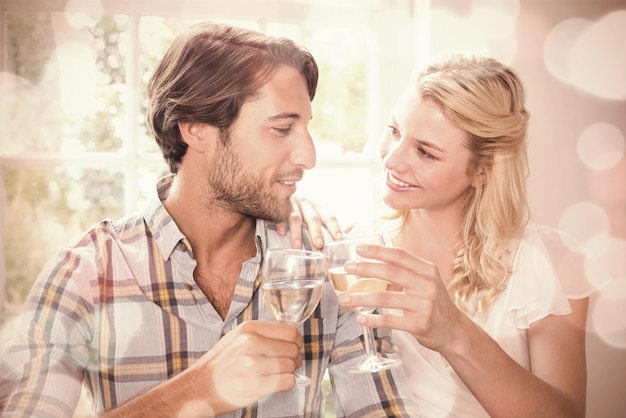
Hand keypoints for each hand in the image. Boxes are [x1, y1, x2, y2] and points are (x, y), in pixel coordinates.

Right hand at [189, 321, 303, 413]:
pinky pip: (287, 381)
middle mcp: (250, 343)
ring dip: (288, 373)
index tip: (294, 348)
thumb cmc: (220, 364)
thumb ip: (262, 334)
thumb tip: (290, 337)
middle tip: (285, 365)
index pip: (289, 331)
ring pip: (290, 366)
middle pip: (292, 349)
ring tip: (274, 375)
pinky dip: (286, 384)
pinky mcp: (254, 384)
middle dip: (293, 359)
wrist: (199, 388)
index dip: (296, 342)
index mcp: (249, 329)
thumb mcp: (237, 338)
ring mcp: (252, 364)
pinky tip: (275, 384)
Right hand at [276, 195, 343, 249]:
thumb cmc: (300, 210)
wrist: (280, 192)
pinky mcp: (279, 206)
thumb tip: (345, 235)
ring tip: (298, 246)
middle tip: (319, 245)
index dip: (335, 228)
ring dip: (297, 233)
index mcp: (318, 208)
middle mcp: (307, 205)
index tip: (339, 239)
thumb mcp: (313, 214)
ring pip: (296, 218)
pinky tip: (281, 232)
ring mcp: (293, 205)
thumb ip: (326, 225)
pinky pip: (280, 215)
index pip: (329, 218)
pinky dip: (281, 223)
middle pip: (313, 219)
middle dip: (316, 232)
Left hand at [338, 244, 463, 351]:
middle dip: (365, 269)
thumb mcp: (426, 282)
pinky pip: (390, 320)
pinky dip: (372, 320)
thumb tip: (373, 261)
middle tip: (347, 268)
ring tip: (344, 299)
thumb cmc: (434, 303)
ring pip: (385, 298)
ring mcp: (424, 305)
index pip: (399, 256)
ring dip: (361, 298)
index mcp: (427, 270)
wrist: (454, 330)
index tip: (358, 249)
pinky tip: (360, 318)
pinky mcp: (419, 324)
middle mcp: (427, 285)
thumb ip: (406, 271)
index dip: (377, 251)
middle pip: (390, 273)